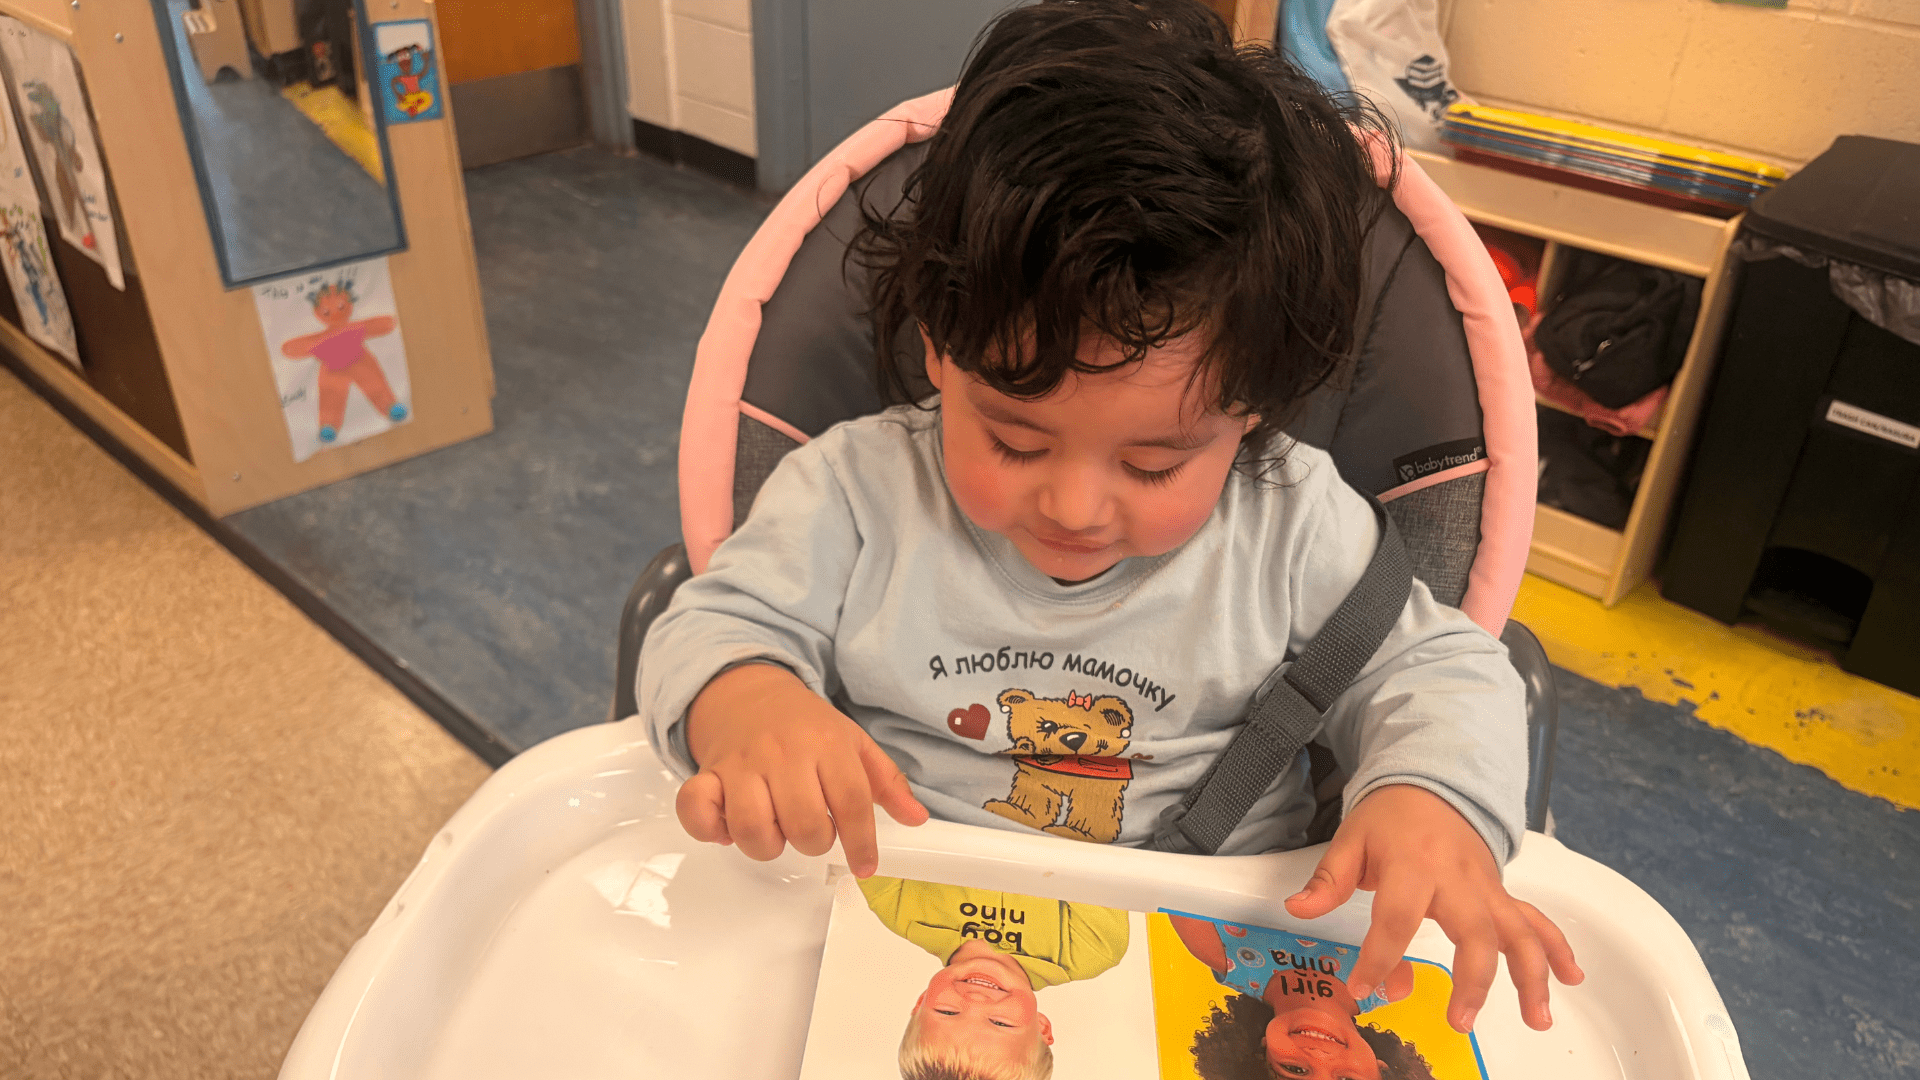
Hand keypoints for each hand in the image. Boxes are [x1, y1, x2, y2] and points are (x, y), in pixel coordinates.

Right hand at [676, 663, 927, 876]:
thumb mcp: (853, 742)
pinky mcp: (707, 774)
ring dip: (767, 844)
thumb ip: (886, 782)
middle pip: (804, 824)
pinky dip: (711, 829)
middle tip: (813, 832)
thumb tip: (917, 818)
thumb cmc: (804, 726)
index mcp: (827, 744)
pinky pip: (697, 811)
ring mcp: (742, 764)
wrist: (748, 693)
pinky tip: (728, 826)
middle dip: (814, 843)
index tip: (865, 865)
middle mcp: (783, 753)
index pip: (852, 802)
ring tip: (775, 830)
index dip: (862, 843)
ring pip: (752, 828)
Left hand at [1283, 784, 1583, 1031]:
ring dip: (1532, 975)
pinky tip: (1572, 978)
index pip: (1396, 918)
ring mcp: (1486, 886)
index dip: (1379, 958)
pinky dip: (1558, 947)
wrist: (1431, 781)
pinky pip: (1535, 918)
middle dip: (1472, 979)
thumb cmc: (1389, 816)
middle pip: (1474, 931)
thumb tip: (1297, 910)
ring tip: (1537, 1017)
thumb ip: (1328, 882)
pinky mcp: (1501, 891)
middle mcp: (1457, 878)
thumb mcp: (1350, 840)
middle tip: (1459, 1020)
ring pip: (1518, 931)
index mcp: (1413, 865)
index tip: (1363, 989)